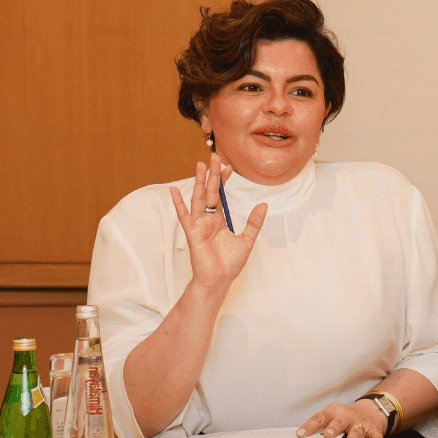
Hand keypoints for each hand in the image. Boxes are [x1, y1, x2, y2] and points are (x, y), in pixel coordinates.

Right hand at [167, 154, 265, 292]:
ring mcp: (198, 225)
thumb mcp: (247, 240)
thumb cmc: (229, 264)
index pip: (221, 196)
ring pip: (198, 199)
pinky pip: (184, 216)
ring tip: (200, 165)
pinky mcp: (192, 233)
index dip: (224, 182)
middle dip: (213, 175)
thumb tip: (264, 204)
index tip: (230, 167)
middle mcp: (207, 220)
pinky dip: (179, 203)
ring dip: (199, 182)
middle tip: (216, 156)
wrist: (219, 281)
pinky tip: (174, 190)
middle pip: (210, 193)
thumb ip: (254, 222)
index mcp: (219, 220)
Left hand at [298, 399, 388, 437]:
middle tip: (328, 435)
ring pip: (356, 430)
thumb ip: (320, 428)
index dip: (309, 426)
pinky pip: (375, 433)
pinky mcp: (373, 428)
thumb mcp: (332, 418)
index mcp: (332, 412)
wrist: (370, 410)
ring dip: (352, 437)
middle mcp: (346, 416)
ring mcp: (360, 422)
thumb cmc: (344, 419)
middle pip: (338, 422)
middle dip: (333, 428)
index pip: (319, 418)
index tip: (300, 434)